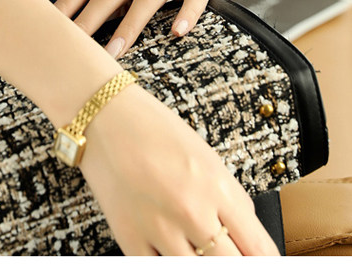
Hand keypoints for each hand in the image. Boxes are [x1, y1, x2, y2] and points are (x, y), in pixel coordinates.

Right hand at [79, 80, 279, 255]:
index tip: (268, 268)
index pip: (259, 249)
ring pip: (194, 273)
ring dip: (202, 265)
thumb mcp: (207, 156)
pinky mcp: (129, 237)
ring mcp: (159, 227)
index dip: (269, 267)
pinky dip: (167, 265)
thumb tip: (248, 238)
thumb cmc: (155, 129)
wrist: (104, 114)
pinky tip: (171, 254)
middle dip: (238, 266)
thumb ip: (231, 199)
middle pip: (232, 267)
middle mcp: (191, 210)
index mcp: (217, 185)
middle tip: (233, 259)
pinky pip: (157, 270)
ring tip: (199, 252)